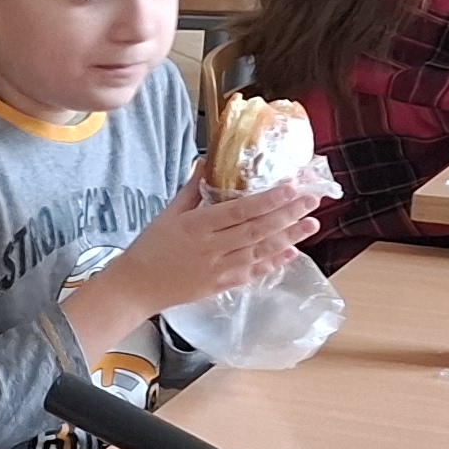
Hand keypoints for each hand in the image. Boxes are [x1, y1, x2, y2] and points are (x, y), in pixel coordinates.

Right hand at [88, 178, 321, 318]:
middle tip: (313, 199)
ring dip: (289, 237)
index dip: (269, 199)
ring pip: (259, 251)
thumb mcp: (168, 213)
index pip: (240, 210)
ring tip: (312, 223)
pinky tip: (292, 252)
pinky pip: (252, 273)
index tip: (292, 186)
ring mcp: (217, 269)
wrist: (135, 287)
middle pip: (257, 229)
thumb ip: (192, 188)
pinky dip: (273, 263)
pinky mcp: (220, 286)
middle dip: (288, 214)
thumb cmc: (150, 247)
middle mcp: (211, 248)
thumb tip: (208, 161)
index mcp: (196, 226)